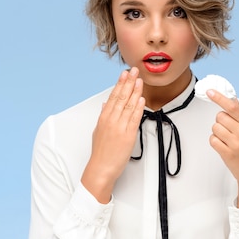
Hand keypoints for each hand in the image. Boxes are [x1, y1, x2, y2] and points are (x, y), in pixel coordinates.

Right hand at [81, 67, 144, 202]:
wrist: (101, 168)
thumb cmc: (100, 152)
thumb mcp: (98, 131)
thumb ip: (103, 116)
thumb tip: (106, 104)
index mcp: (104, 118)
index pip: (113, 96)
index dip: (120, 83)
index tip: (125, 74)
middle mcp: (111, 120)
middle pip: (121, 97)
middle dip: (128, 82)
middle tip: (134, 70)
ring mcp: (120, 127)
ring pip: (128, 105)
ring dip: (135, 91)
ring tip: (139, 80)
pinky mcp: (128, 136)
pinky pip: (134, 119)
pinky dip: (138, 108)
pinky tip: (141, 99)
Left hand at [206, 89, 238, 208]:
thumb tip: (231, 99)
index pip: (232, 107)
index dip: (219, 98)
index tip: (209, 91)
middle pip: (219, 117)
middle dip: (220, 122)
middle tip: (227, 131)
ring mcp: (236, 143)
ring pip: (215, 128)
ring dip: (217, 133)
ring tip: (226, 141)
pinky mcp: (228, 153)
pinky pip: (212, 140)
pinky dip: (215, 142)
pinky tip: (223, 147)